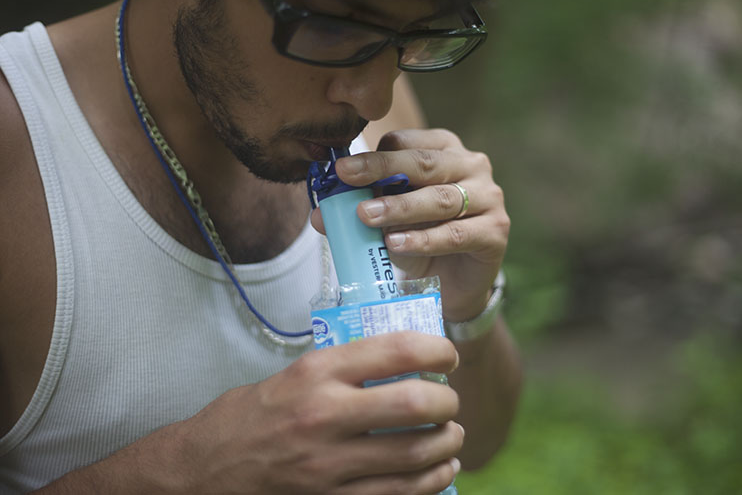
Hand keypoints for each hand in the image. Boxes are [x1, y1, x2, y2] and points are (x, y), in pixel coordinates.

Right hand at [141, 332, 461, 493]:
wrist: (202, 472)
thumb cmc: (248, 417)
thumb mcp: (292, 376)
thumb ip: (343, 369)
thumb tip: (401, 364)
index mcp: (316, 373)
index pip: (396, 351)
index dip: (436, 350)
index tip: (447, 356)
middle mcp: (325, 415)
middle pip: (415, 404)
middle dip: (447, 402)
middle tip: (450, 401)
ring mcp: (328, 464)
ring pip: (415, 454)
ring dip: (446, 444)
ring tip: (450, 435)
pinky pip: (398, 494)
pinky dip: (430, 482)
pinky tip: (438, 470)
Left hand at [312, 129, 509, 320]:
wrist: (452, 286)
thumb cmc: (419, 241)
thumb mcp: (385, 223)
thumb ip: (357, 212)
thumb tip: (319, 215)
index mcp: (444, 149)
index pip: (407, 142)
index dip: (373, 154)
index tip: (341, 169)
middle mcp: (472, 166)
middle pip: (424, 163)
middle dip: (382, 170)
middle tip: (347, 177)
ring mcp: (489, 198)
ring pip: (440, 198)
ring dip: (400, 207)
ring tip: (366, 216)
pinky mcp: (496, 232)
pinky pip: (456, 234)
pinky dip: (423, 239)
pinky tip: (395, 244)